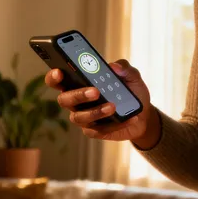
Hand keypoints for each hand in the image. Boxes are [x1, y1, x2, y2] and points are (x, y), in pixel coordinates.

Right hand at [45, 59, 159, 146]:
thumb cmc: (131, 91)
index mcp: (78, 83)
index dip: (54, 77)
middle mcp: (76, 101)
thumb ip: (124, 68)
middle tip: (95, 91)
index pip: (57, 80)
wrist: (143, 114)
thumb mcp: (131, 76)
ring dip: (95, 112)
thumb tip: (115, 67)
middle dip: (78, 95)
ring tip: (113, 106)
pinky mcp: (94, 131)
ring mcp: (84, 117)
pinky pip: (99, 130)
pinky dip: (114, 124)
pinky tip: (129, 118)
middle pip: (65, 99)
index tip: (59, 72)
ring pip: (80, 117)